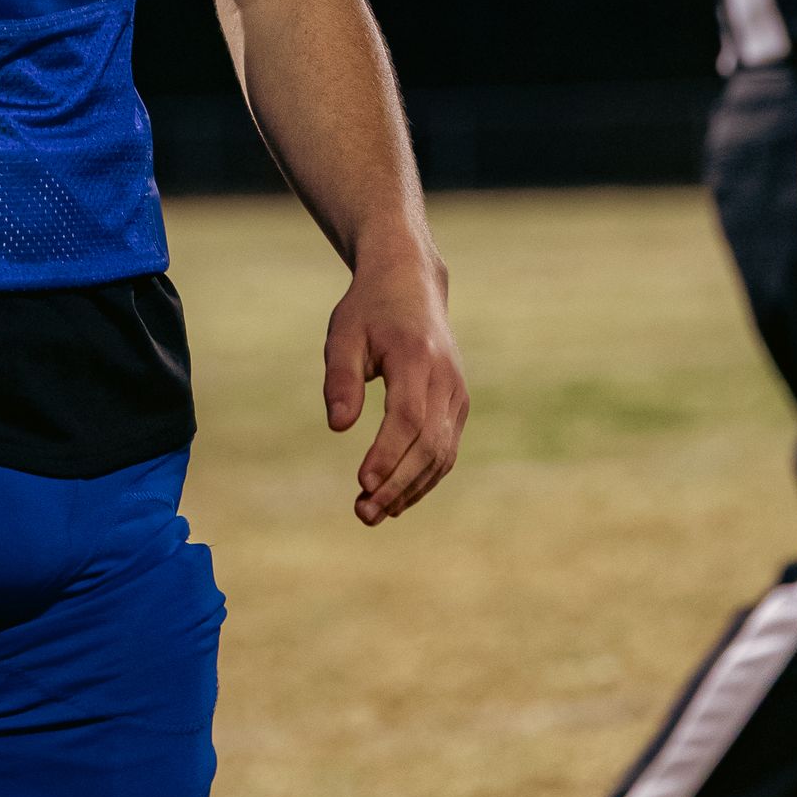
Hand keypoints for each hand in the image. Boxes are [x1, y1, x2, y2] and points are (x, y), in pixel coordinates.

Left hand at [322, 246, 468, 525]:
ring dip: (411, 489)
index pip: (408, 417)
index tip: (363, 482)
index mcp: (416, 357)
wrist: (411, 283)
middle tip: (363, 513)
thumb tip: (338, 427)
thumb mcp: (343, 333)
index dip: (388, 454)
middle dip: (397, 484)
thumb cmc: (369, 309)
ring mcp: (457, 393)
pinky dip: (424, 477)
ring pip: (442, 453)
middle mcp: (445, 379)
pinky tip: (397, 498)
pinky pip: (446, 449)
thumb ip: (340, 379)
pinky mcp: (458, 404)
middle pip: (428, 444)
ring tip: (374, 513)